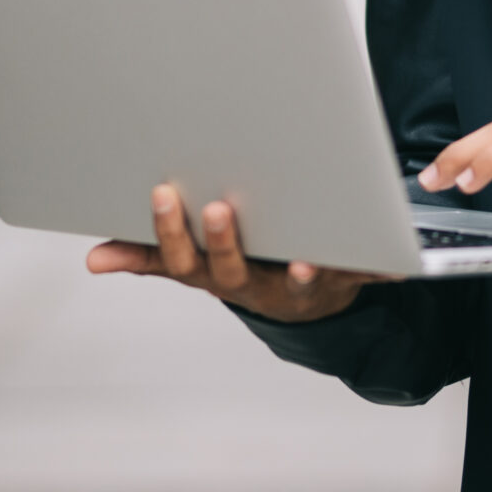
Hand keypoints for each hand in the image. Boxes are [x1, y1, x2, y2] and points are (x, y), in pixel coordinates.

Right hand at [85, 185, 386, 322]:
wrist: (304, 300)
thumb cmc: (240, 264)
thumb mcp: (192, 264)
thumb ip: (146, 257)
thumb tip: (94, 259)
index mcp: (212, 274)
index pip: (181, 260)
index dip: (170, 231)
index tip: (163, 191)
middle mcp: (251, 284)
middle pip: (232, 270)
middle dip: (225, 241)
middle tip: (220, 207)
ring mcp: (296, 284)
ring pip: (298, 280)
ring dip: (302, 272)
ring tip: (305, 260)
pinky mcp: (342, 279)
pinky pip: (361, 277)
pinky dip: (379, 271)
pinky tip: (398, 264)